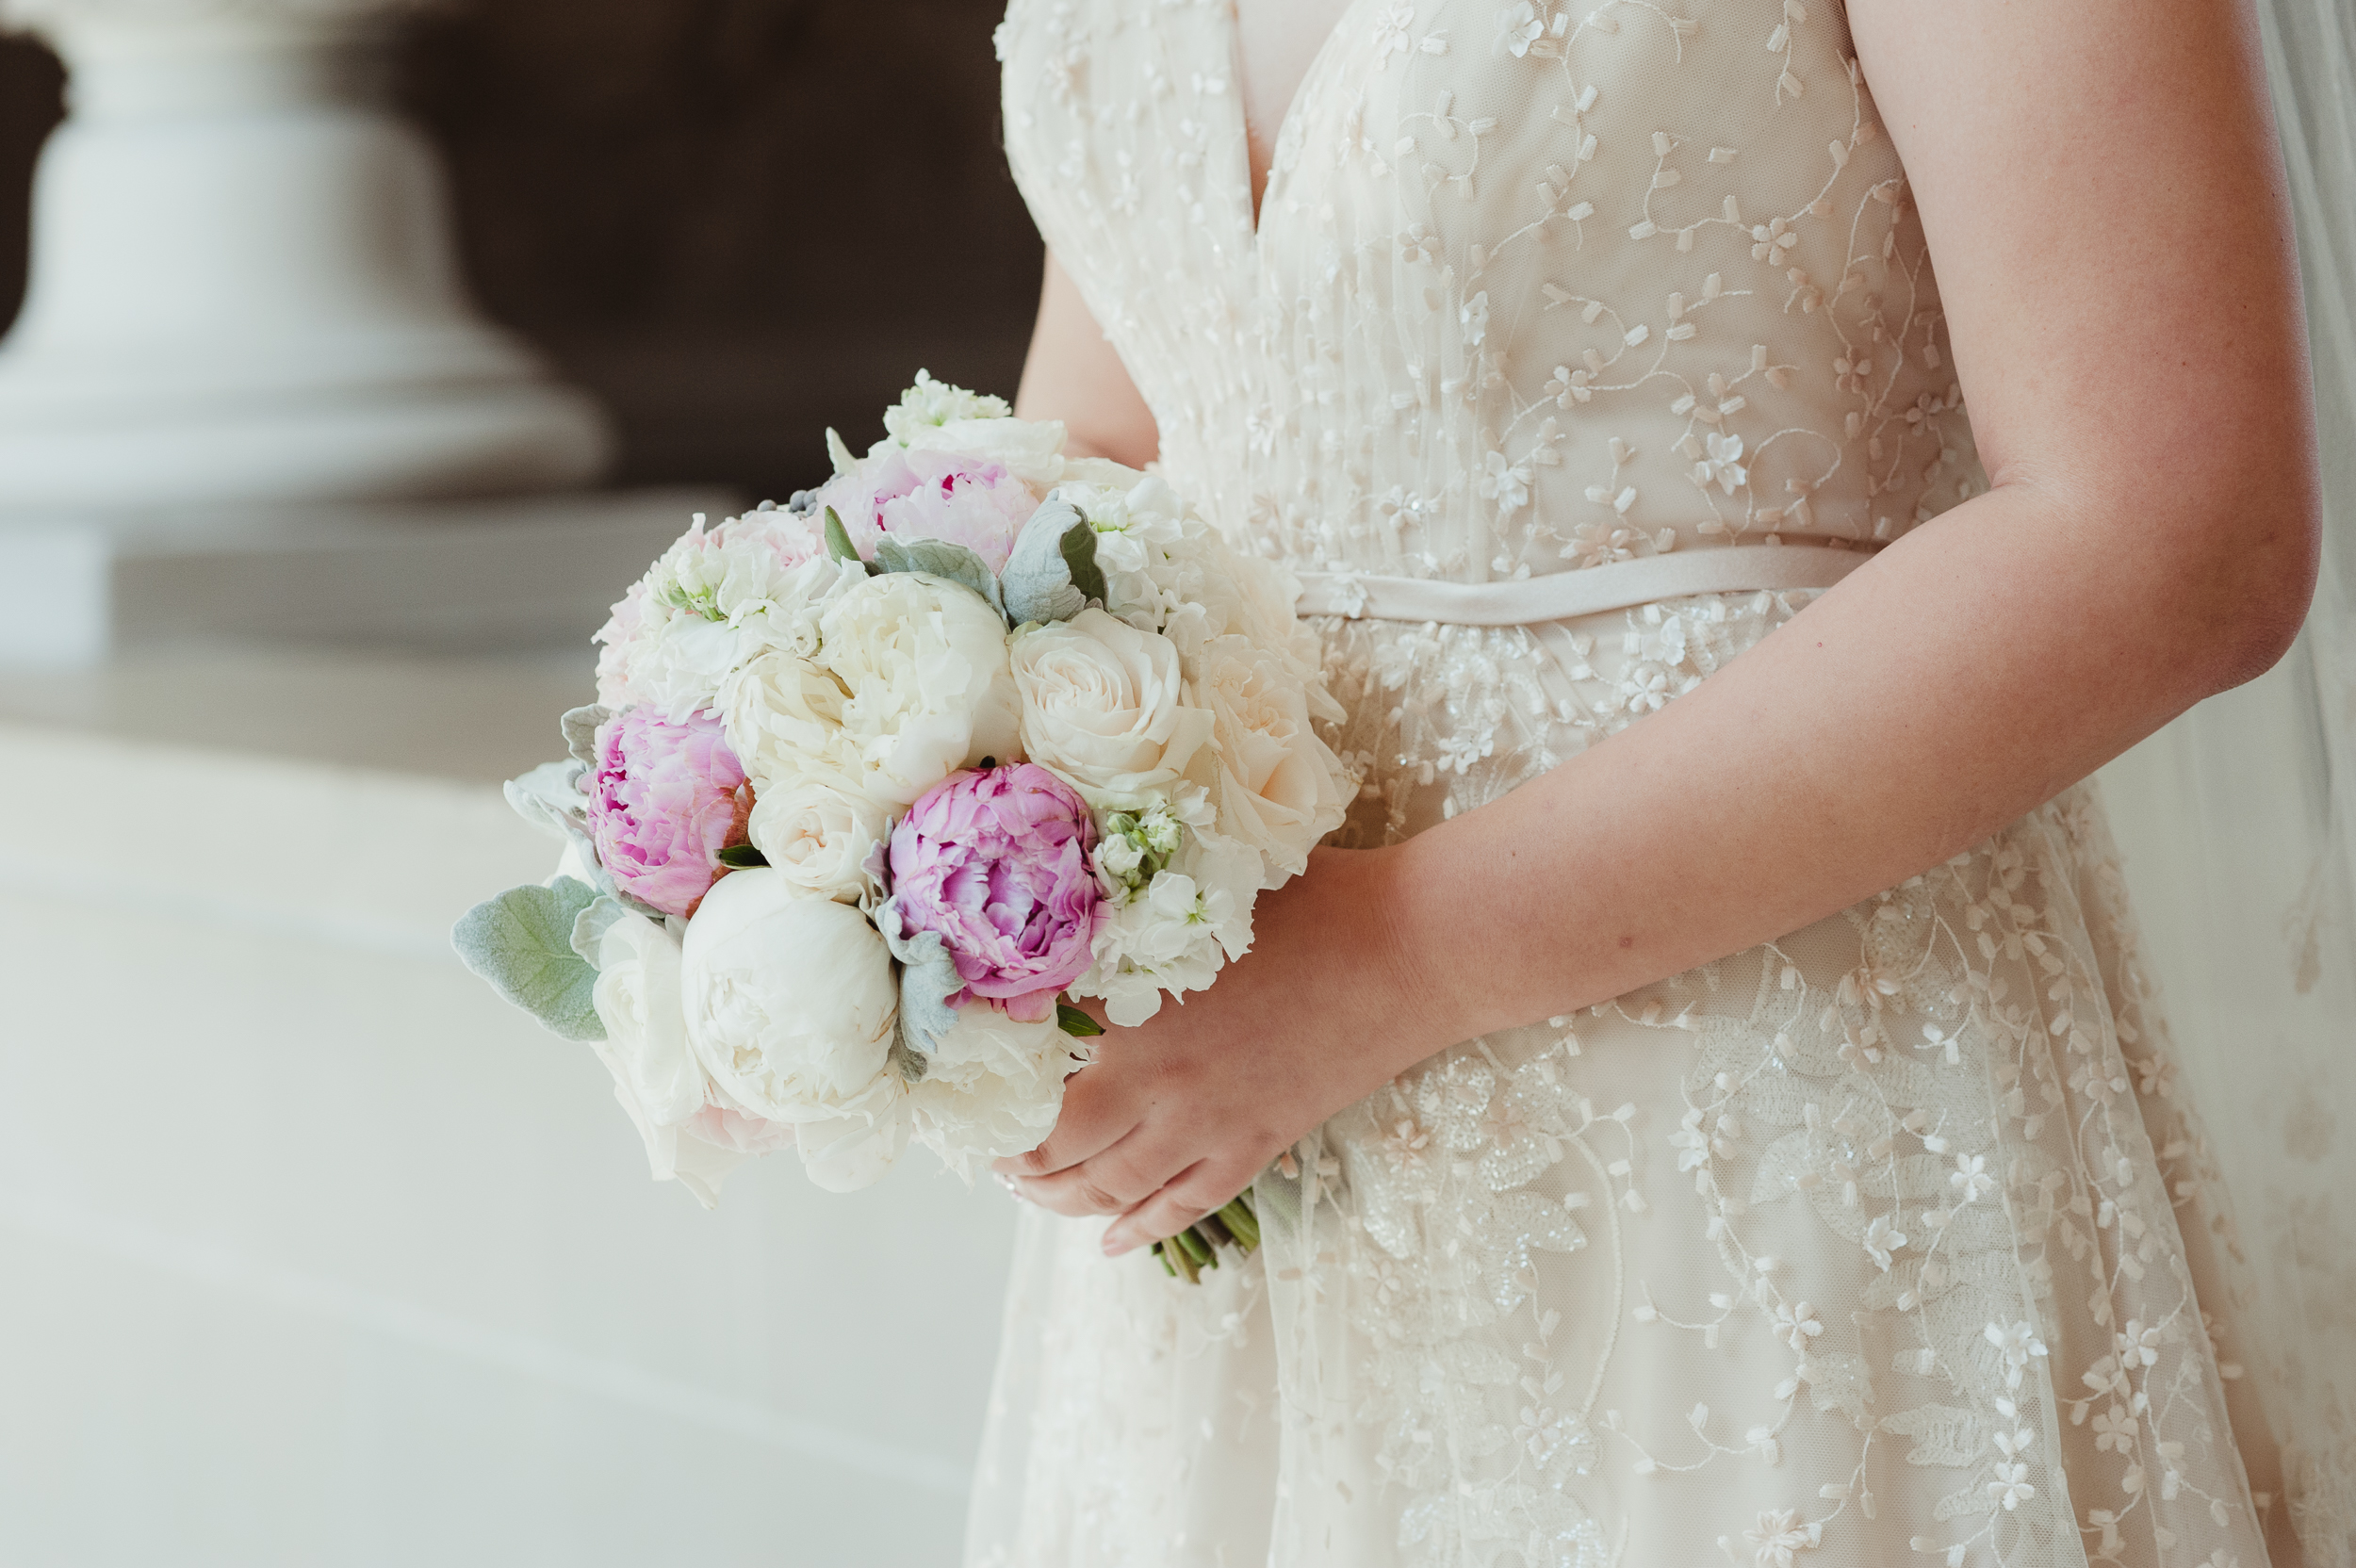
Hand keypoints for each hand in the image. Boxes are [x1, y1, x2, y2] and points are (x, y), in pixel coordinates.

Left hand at [994, 844, 1441, 1255]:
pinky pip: (1181, 1204)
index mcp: (1129, 1002)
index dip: (985, 1072)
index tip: (959, 1075)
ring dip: (1060, 1199)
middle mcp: (1154, 1075)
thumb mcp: (1199, 891)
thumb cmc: (1312, 898)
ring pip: (1110, 1185)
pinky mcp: (1255, 1146)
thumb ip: (1126, 915)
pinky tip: (1111, 1238)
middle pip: (1055, 1143)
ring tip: (1033, 1192)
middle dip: (1013, 1157)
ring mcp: (1206, 1121)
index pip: (1026, 1056)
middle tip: (992, 1152)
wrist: (1410, 949)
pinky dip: (1139, 1227)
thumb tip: (1058, 917)